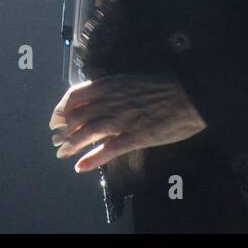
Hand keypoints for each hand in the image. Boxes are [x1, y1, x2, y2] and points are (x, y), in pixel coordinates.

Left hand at [48, 73, 206, 171]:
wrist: (191, 95)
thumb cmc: (164, 87)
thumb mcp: (132, 81)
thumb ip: (113, 90)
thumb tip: (95, 98)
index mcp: (111, 85)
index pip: (76, 96)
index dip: (62, 109)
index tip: (57, 118)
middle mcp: (113, 101)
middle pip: (77, 116)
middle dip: (63, 129)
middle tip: (56, 139)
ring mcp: (124, 119)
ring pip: (88, 132)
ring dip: (71, 144)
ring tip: (61, 152)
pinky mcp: (136, 136)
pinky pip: (109, 149)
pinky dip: (93, 158)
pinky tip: (81, 166)